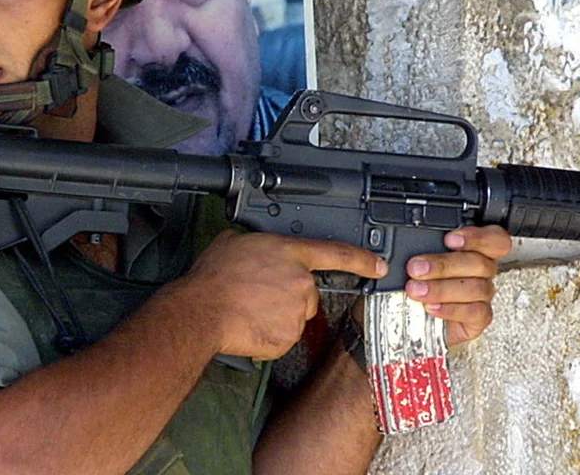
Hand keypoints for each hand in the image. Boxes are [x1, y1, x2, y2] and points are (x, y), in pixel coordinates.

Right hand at [173, 230, 386, 360]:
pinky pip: (284, 337)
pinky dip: (271, 335)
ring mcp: (297, 311)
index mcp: (291, 254)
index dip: (363, 259)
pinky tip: (250, 326)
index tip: (379, 265)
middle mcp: (301, 282)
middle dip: (290, 295)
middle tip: (259, 295)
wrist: (200, 312)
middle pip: (309, 293)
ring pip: (296, 316)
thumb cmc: (212, 278)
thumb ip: (259, 245)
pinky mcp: (289, 338)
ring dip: (279, 315)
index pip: (338, 253)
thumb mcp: (235, 242)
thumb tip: (255, 248)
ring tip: (249, 310)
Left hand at [404, 225, 511, 346]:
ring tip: (417, 290)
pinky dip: (451, 309)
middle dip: (444, 265)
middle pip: (480, 263)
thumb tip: (403, 254)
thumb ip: (418, 253)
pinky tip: (432, 307)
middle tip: (416, 269)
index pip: (494, 239)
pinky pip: (474, 312)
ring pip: (476, 288)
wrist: (420, 322)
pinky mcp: (480, 318)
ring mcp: (483, 295)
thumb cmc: (423, 285)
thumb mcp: (419, 264)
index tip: (449, 239)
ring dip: (442, 289)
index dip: (477, 237)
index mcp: (475, 250)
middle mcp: (483, 272)